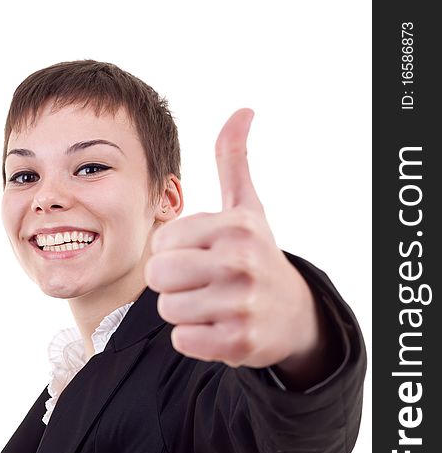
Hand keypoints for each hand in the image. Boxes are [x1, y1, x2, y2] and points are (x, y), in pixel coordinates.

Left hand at [145, 109, 322, 369]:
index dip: (175, 252)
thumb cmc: (258, 256)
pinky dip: (195, 337)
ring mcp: (241, 305)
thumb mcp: (248, 208)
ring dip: (185, 310)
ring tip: (213, 304)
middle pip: (158, 275)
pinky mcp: (239, 342)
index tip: (202, 256)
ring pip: (169, 309)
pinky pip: (183, 340)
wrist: (294, 313)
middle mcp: (240, 263)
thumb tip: (243, 110)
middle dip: (174, 282)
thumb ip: (234, 161)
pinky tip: (219, 326)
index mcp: (234, 226)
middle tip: (203, 282)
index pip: (161, 242)